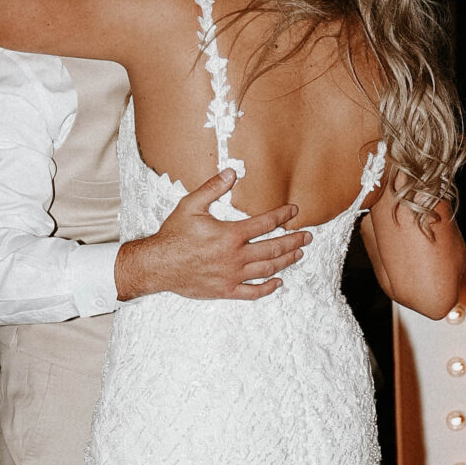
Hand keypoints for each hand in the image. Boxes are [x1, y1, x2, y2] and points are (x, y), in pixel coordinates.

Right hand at [114, 169, 310, 302]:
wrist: (158, 265)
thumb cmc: (173, 235)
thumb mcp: (190, 205)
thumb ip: (213, 188)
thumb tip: (231, 172)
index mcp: (230, 235)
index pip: (265, 224)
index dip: (283, 215)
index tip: (294, 211)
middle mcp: (235, 256)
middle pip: (273, 248)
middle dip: (293, 241)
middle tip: (307, 236)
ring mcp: (232, 275)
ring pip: (267, 269)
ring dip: (286, 261)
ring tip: (298, 254)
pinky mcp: (225, 290)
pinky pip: (252, 292)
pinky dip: (267, 288)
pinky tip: (277, 282)